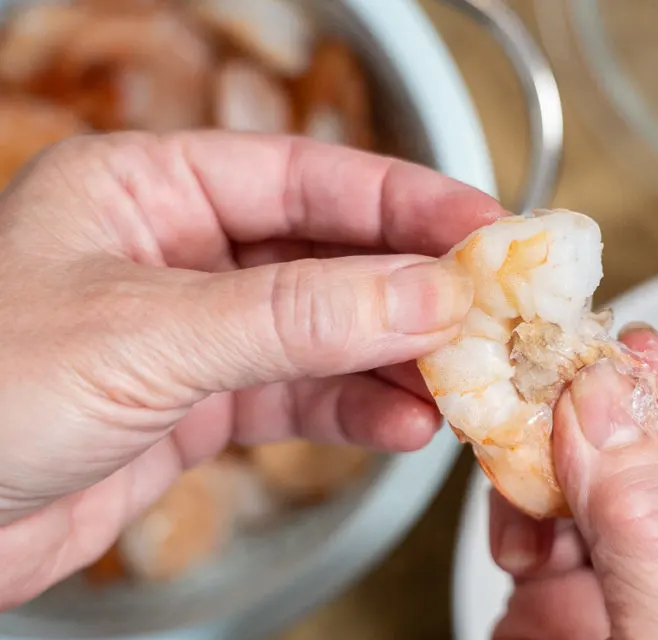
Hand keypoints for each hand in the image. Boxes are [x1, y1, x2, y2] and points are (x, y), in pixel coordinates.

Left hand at [0, 131, 502, 607]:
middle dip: (411, 291)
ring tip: (455, 384)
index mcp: (149, 188)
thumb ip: (297, 316)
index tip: (487, 229)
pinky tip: (401, 426)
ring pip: (325, 332)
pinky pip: (300, 396)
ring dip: (393, 360)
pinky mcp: (200, 406)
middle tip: (489, 316)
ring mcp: (195, 332)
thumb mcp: (151, 337)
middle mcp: (179, 251)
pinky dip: (355, 411)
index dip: (407, 201)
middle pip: (329, 255)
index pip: (308, 176)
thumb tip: (426, 293)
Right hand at [472, 326, 657, 639]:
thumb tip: (613, 409)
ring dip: (557, 450)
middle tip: (572, 372)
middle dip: (621, 417)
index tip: (646, 362)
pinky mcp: (545, 602)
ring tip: (527, 439)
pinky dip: (514, 497)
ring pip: (595, 480)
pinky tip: (510, 510)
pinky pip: (533, 518)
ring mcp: (619, 594)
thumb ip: (651, 535)